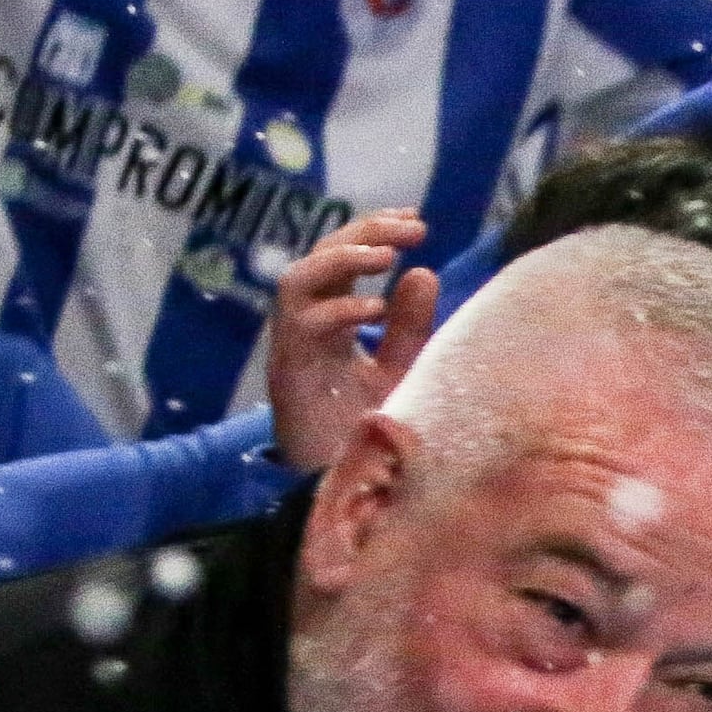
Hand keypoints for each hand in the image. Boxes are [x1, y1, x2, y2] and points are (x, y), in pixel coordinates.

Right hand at [265, 207, 436, 479]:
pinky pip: (297, 328)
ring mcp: (293, 351)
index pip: (344, 259)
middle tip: (409, 228)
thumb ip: (409, 326)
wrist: (347, 493)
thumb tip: (424, 271)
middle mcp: (307, 329)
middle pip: (319, 259)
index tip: (416, 219)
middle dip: (361, 234)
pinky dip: (336, 312)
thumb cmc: (367, 431)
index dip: (373, 231)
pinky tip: (372, 312)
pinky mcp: (286, 378)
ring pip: (295, 282)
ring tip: (384, 257)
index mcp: (333, 321)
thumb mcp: (400, 370)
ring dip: (340, 261)